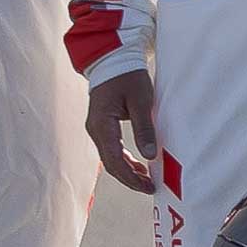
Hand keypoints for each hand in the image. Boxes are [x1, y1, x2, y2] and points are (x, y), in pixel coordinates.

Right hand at [84, 70, 160, 195]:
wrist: (113, 59)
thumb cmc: (128, 76)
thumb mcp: (141, 101)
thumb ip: (144, 128)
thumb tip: (149, 155)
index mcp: (102, 125)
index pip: (115, 160)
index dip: (131, 177)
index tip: (148, 186)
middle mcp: (95, 130)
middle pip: (111, 163)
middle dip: (130, 178)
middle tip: (150, 187)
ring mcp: (97, 128)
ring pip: (110, 157)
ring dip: (127, 170)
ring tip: (146, 179)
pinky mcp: (102, 125)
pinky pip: (111, 148)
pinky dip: (124, 159)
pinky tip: (138, 165)